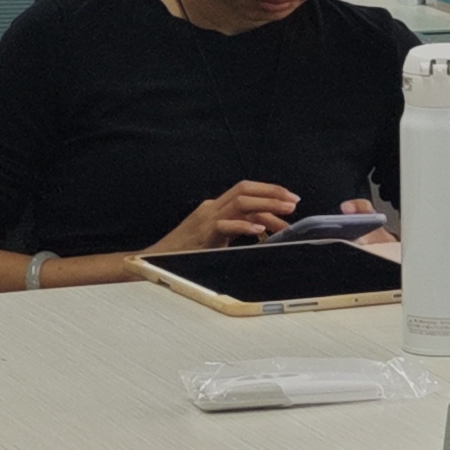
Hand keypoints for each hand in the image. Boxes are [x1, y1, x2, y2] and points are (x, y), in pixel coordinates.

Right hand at [152, 180, 297, 255]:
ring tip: (285, 212)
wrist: (156, 260)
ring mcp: (206, 219)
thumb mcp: (220, 235)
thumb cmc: (188, 250)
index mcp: (216, 207)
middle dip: (272, 192)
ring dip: (266, 206)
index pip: (246, 190)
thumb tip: (269, 227)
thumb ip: (241, 226)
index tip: (290, 198)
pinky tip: (259, 232)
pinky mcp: (202, 234)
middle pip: (244, 190)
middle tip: (294, 202)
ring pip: (239, 203)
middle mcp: (212, 208)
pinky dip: (243, 226)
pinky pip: (224, 225)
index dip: (270, 190)